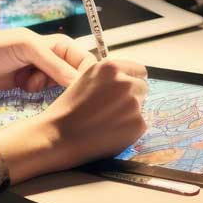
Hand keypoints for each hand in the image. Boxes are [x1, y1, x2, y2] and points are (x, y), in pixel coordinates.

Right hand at [0, 58, 148, 181]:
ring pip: (142, 106)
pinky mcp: (138, 123)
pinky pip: (141, 124)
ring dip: (131, 112)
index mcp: (110, 67)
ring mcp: (133, 103)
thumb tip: (129, 78)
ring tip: (108, 121)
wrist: (59, 136)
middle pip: (142, 87)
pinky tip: (111, 131)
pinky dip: (130, 129)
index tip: (126, 90)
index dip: (132, 80)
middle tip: (113, 109)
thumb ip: (109, 76)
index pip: (139, 70)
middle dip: (133, 96)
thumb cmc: (68, 110)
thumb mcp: (86, 79)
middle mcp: (124, 82)